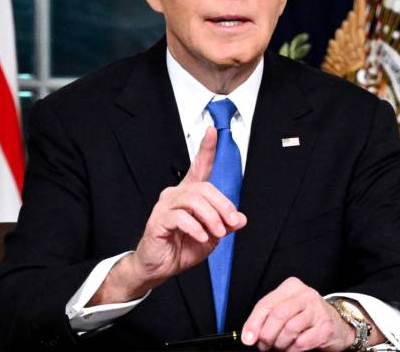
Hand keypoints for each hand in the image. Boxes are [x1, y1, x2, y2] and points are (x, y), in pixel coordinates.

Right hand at [89, 128, 246, 304]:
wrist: (160, 267)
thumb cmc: (181, 248)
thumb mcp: (211, 237)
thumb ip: (225, 225)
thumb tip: (241, 218)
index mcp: (189, 194)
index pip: (199, 166)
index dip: (206, 148)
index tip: (213, 131)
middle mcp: (175, 194)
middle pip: (204, 188)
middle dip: (223, 205)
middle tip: (231, 223)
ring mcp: (165, 205)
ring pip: (194, 200)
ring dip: (211, 217)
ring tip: (217, 233)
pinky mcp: (158, 219)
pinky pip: (180, 217)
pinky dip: (195, 228)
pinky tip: (201, 238)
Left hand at [241, 277, 352, 351]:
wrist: (337, 324)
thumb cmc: (305, 317)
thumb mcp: (286, 310)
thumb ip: (267, 318)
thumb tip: (249, 336)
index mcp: (291, 287)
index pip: (266, 304)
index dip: (254, 323)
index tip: (248, 339)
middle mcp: (305, 294)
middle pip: (278, 315)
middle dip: (267, 335)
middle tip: (265, 346)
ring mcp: (317, 310)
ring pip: (290, 329)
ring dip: (280, 344)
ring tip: (280, 347)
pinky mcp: (326, 326)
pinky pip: (302, 342)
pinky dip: (293, 349)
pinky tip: (292, 348)